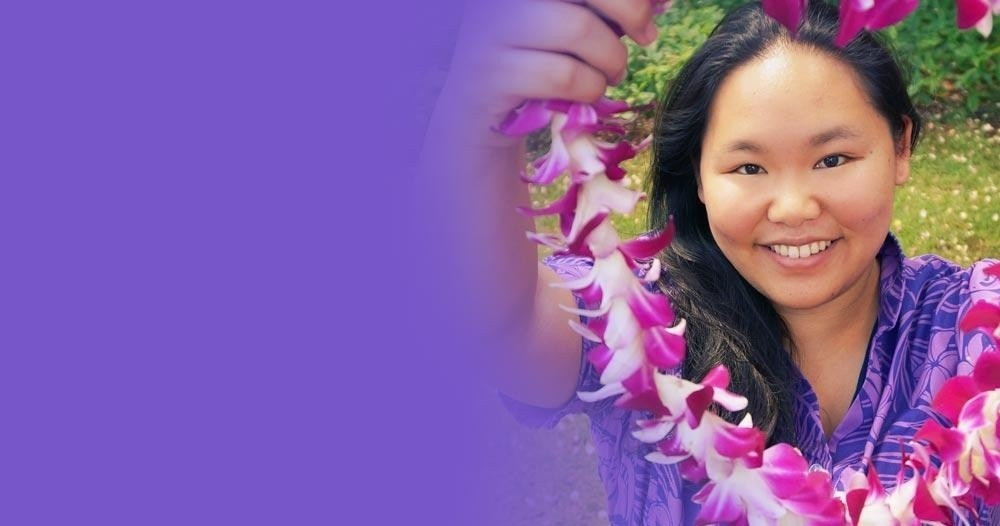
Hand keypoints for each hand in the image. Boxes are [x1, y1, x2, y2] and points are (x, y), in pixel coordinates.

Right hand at [441, 0, 658, 143]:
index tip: (654, 7)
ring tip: (612, 73)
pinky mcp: (490, 74)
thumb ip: (609, 6)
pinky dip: (590, 88)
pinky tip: (587, 93)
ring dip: (612, 58)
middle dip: (631, 10)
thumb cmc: (538, 58)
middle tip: (646, 36)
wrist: (481, 114)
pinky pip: (563, 76)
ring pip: (578, 28)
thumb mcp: (573, 21)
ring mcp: (490, 29)